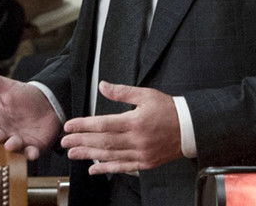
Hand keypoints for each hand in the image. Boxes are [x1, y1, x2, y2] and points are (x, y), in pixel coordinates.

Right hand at [0, 61, 60, 159]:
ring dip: (11, 146)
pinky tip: (32, 153)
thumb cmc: (24, 97)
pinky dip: (31, 154)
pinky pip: (31, 152)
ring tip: (10, 144)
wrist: (48, 104)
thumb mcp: (7, 87)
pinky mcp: (33, 147)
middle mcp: (5, 132)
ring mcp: (18, 140)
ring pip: (12, 146)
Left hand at [60, 81, 181, 173]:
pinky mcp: (146, 162)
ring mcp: (141, 153)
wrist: (191, 128)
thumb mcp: (146, 94)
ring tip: (73, 154)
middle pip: (103, 142)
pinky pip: (123, 167)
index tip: (69, 126)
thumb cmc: (168, 109)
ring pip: (110, 156)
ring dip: (89, 155)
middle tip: (65, 143)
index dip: (84, 126)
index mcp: (135, 121)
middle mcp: (137, 140)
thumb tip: (103, 86)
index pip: (103, 124)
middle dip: (82, 142)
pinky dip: (107, 169)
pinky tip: (93, 169)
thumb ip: (122, 92)